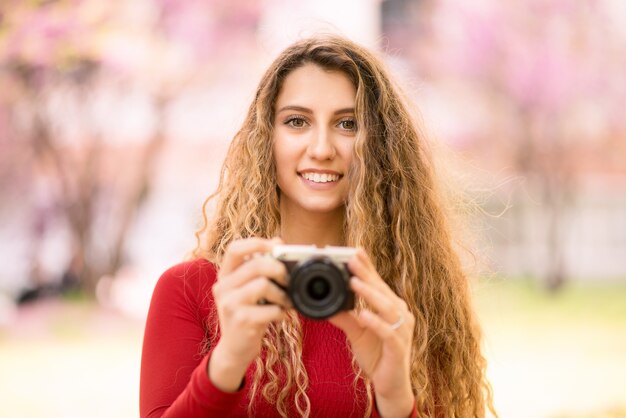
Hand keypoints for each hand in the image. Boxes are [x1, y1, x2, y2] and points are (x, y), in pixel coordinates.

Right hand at [208, 237, 290, 391]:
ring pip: (264, 285)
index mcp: (224, 276)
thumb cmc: (246, 314)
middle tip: (288, 280)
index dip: (257, 243)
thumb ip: (258, 267)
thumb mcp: (246, 289)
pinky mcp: (242, 321)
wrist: (234, 349)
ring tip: (285, 302)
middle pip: (256, 265)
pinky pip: (271, 309)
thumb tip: (278, 242)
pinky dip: (281, 312)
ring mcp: (230, 305)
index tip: (277, 246)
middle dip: (279, 270)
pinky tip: (278, 316)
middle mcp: (222, 288)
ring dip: (282, 294)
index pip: (235, 249)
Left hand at [329, 249, 414, 416]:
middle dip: (366, 273)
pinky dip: (376, 322)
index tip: (354, 250)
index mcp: (392, 307)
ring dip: (370, 293)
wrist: (391, 386)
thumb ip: (344, 316)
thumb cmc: (376, 356)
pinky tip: (363, 314)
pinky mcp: (399, 347)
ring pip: (387, 307)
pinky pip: (388, 332)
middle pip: (382, 290)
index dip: (367, 267)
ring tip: (353, 282)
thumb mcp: (356, 333)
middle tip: (351, 258)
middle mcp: (401, 314)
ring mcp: (402, 330)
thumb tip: (325, 303)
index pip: (378, 283)